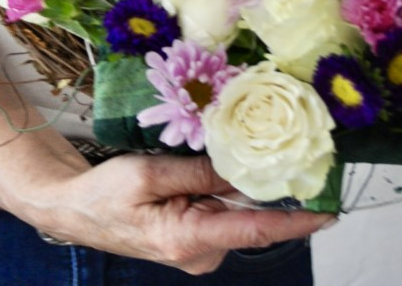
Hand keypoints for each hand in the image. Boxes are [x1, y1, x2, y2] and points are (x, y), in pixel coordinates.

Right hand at [19, 150, 333, 272]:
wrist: (74, 210)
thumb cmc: (105, 193)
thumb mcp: (149, 173)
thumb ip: (198, 172)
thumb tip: (243, 167)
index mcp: (187, 240)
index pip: (253, 232)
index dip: (294, 221)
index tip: (328, 212)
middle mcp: (199, 253)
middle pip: (249, 218)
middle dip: (272, 189)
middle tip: (296, 153)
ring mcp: (198, 249)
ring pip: (237, 213)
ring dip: (246, 185)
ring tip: (253, 148)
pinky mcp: (194, 239)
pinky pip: (222, 212)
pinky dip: (230, 190)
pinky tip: (227, 164)